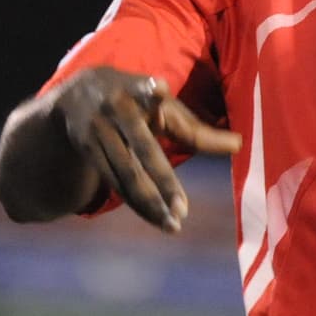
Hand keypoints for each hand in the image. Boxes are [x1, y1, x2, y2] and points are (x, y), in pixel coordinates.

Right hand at [56, 66, 240, 232]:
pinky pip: (113, 182)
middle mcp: (116, 110)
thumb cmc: (139, 100)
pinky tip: (155, 218)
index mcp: (139, 90)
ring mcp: (97, 132)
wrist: (76, 92)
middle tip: (183, 212)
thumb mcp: (164, 107)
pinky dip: (135, 202)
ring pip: (125, 174)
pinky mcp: (87, 150)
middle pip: (143, 151)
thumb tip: (240, 145)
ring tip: (173, 226)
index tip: (158, 88)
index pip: (146, 91)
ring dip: (149, 203)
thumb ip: (196, 129)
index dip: (152, 91)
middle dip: (163, 183)